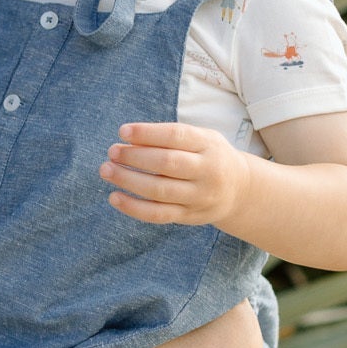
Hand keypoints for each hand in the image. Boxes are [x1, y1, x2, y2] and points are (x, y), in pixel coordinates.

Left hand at [101, 121, 249, 227]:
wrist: (240, 190)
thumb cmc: (209, 157)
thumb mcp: (201, 139)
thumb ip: (170, 137)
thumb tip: (129, 139)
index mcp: (209, 145)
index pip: (176, 136)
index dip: (147, 133)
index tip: (123, 131)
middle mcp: (207, 171)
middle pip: (167, 163)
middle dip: (135, 156)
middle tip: (112, 151)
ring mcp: (199, 196)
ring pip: (159, 190)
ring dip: (128, 180)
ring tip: (106, 170)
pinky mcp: (189, 216)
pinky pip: (158, 214)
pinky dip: (133, 207)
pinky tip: (114, 197)